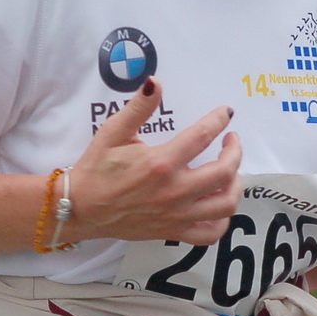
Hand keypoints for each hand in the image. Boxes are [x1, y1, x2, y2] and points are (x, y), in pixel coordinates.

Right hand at [66, 77, 241, 244]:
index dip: (219, 120)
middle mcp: (174, 190)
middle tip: (231, 141)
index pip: (203, 135)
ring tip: (231, 172)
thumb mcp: (113, 132)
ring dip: (235, 186)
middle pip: (224, 172)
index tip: (226, 113)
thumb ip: (139, 107)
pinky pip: (209, 234)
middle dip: (235, 151)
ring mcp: (176, 214)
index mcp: (161, 162)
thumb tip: (155, 82)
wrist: (81, 207)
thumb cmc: (97, 168)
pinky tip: (218, 204)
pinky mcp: (172, 231)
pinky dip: (222, 221)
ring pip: (224, 204)